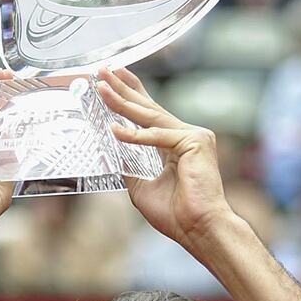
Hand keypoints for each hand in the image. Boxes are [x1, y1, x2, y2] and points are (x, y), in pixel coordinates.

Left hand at [97, 68, 233, 250]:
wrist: (199, 230)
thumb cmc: (176, 215)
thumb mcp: (141, 188)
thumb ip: (129, 167)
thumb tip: (111, 151)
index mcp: (175, 145)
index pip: (150, 114)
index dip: (131, 95)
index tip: (113, 79)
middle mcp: (187, 135)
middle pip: (148, 108)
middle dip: (123, 89)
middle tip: (101, 70)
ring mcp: (194, 136)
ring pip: (151, 116)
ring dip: (123, 101)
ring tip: (101, 87)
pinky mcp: (196, 142)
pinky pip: (158, 136)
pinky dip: (135, 136)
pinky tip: (115, 130)